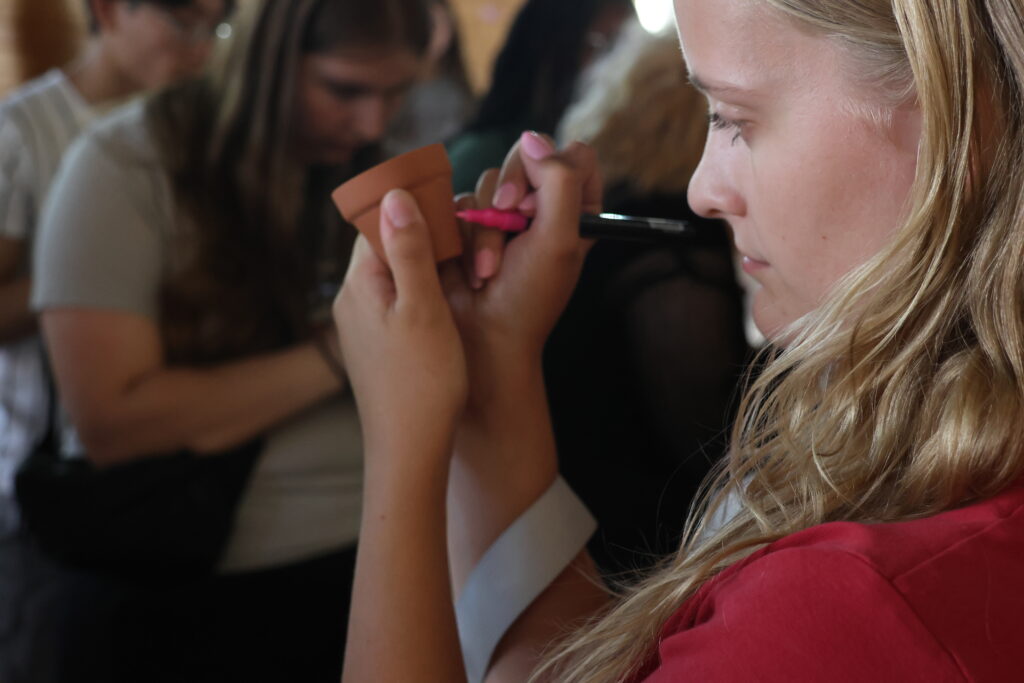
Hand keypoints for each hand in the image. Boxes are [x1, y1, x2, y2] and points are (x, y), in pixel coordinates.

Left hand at [333, 190, 467, 471]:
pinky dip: (426, 291)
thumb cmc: (422, 383)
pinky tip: (454, 301)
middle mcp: (353, 301)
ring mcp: (364, 325)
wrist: (410, 452)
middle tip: (469, 234)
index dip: (413, 203)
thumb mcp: (422, 309)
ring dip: (429, 262)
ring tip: (468, 265)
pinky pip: (400, 300)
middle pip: (386, 244)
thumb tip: (394, 194)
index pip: (377, 220)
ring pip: (396, 273)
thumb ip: (409, 250)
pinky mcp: (379, 346)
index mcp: (361, 285)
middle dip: (425, 232)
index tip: (451, 197)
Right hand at [448, 132, 601, 400]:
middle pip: (526, 156)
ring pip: (487, 181)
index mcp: (577, 209)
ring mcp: (501, 213)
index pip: (574, 155)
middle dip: (510, 192)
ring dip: (485, 228)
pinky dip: (461, 234)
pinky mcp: (466, 222)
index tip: (537, 204)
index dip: (554, 169)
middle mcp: (540, 206)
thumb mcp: (559, 242)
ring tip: (486, 270)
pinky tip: (466, 267)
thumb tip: (532, 139)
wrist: (482, 338)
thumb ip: (558, 184)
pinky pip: (458, 201)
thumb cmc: (528, 298)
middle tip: (507, 218)